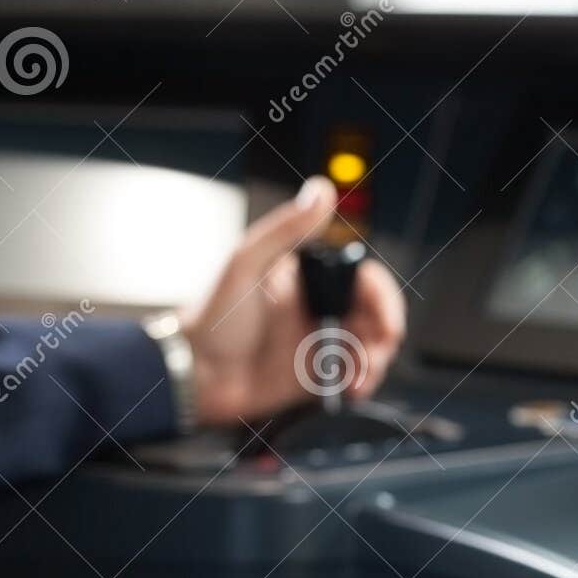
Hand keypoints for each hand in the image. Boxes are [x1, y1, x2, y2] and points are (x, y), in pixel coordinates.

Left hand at [176, 177, 406, 425]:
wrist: (192, 374)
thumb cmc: (210, 317)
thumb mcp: (246, 263)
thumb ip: (286, 228)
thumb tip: (321, 189)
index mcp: (308, 279)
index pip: (363, 279)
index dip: (382, 296)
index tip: (384, 318)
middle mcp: (318, 309)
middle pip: (375, 315)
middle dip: (386, 333)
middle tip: (379, 350)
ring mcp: (319, 344)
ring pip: (370, 347)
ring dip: (376, 360)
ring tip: (362, 375)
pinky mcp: (316, 377)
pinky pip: (354, 378)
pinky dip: (363, 382)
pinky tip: (354, 388)